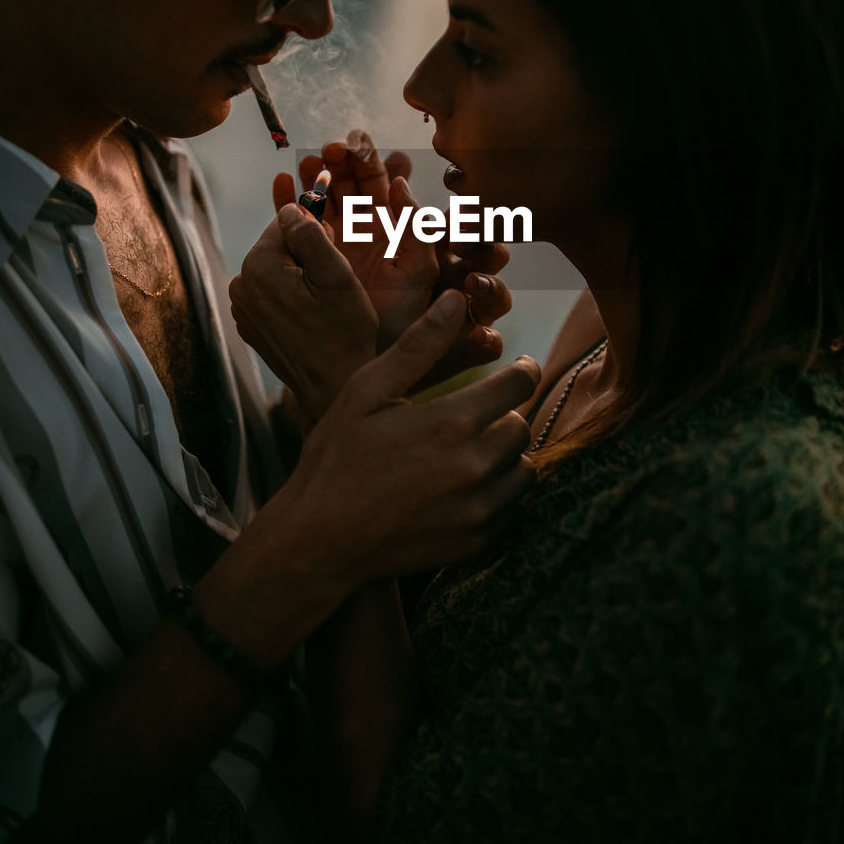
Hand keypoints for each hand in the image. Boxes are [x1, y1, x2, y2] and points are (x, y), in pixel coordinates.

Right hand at [198, 291, 540, 668]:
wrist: (319, 540)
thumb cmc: (337, 458)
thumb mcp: (367, 391)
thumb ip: (418, 346)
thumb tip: (456, 299)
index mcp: (452, 422)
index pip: (520, 385)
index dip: (522, 370)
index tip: (516, 368)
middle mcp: (475, 467)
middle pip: (523, 427)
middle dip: (505, 414)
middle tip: (475, 414)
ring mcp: (479, 510)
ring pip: (524, 470)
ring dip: (506, 456)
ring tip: (471, 450)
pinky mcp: (477, 544)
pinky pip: (512, 511)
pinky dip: (499, 495)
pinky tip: (465, 488)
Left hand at [230, 203, 378, 421]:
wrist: (333, 387)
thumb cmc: (343, 333)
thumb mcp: (337, 275)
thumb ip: (312, 233)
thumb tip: (291, 209)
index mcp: (259, 266)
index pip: (286, 220)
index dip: (317, 229)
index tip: (338, 245)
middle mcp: (241, 284)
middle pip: (279, 245)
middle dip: (307, 253)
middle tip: (335, 280)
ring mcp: (242, 307)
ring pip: (277, 269)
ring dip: (301, 274)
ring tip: (326, 300)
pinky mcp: (250, 324)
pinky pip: (272, 293)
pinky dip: (292, 295)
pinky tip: (313, 315)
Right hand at [275, 132, 439, 348]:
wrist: (369, 359)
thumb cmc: (401, 321)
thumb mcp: (417, 272)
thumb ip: (415, 228)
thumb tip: (400, 181)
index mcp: (392, 226)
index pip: (380, 180)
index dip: (369, 159)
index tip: (357, 144)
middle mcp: (362, 228)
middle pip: (346, 182)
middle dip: (336, 162)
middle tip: (328, 151)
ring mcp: (334, 241)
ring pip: (320, 198)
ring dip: (311, 177)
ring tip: (304, 164)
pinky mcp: (308, 257)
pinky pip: (295, 224)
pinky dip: (285, 203)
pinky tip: (279, 182)